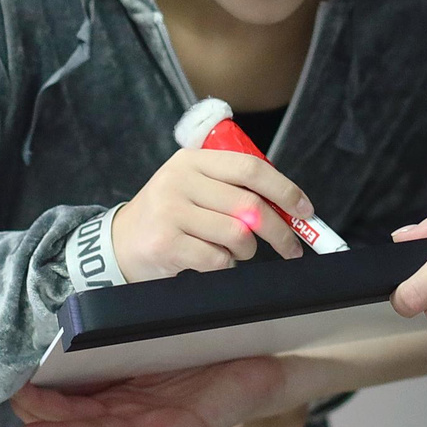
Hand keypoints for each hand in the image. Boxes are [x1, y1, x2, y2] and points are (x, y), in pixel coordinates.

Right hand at [12, 355, 295, 426]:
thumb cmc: (216, 344)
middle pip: (82, 418)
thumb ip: (132, 330)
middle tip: (12, 409)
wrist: (270, 356)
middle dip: (44, 415)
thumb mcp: (165, 333)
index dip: (46, 391)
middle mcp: (137, 410)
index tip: (14, 381)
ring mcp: (157, 424)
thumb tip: (90, 307)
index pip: (77, 394)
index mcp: (129, 387)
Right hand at [110, 148, 310, 281]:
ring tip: (235, 252)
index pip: (251, 168)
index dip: (285, 190)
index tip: (305, 210)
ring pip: (238, 235)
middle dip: (279, 231)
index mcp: (193, 160)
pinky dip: (224, 266)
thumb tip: (290, 208)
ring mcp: (170, 211)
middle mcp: (180, 180)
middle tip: (291, 247)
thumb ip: (235, 189)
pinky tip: (211, 261)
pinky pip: (218, 260)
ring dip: (247, 251)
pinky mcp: (165, 243)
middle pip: (250, 205)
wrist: (121, 243)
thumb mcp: (195, 188)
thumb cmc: (171, 216)